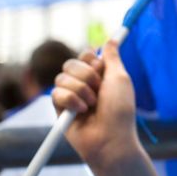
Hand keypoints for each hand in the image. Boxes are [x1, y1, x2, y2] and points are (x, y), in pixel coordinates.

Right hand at [52, 39, 139, 167]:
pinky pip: (56, 93)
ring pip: (62, 77)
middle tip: (98, 89)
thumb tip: (113, 38)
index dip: (90, 58)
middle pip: (71, 63)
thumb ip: (112, 57)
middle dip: (86, 74)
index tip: (99, 67)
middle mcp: (84, 83)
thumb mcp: (120, 77)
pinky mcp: (60, 109)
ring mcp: (71, 96)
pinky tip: (81, 112)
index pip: (85, 55)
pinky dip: (71, 100)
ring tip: (92, 104)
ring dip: (81, 89)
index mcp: (99, 75)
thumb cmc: (120, 108)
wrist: (109, 137)